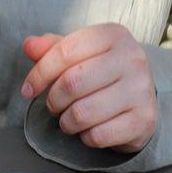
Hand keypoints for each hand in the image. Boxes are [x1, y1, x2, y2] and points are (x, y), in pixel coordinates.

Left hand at [21, 23, 156, 153]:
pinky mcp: (143, 120)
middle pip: (71, 83)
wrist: (142, 103)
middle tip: (54, 106)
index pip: (65, 52)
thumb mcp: (81, 56)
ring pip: (82, 113)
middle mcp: (131, 58)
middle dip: (53, 100)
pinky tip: (90, 130)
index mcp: (113, 35)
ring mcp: (140, 90)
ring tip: (70, 119)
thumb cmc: (104, 76)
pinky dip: (86, 137)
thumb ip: (53, 49)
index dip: (39, 74)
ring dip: (67, 122)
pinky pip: (97, 135)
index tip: (28, 89)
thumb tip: (29, 46)